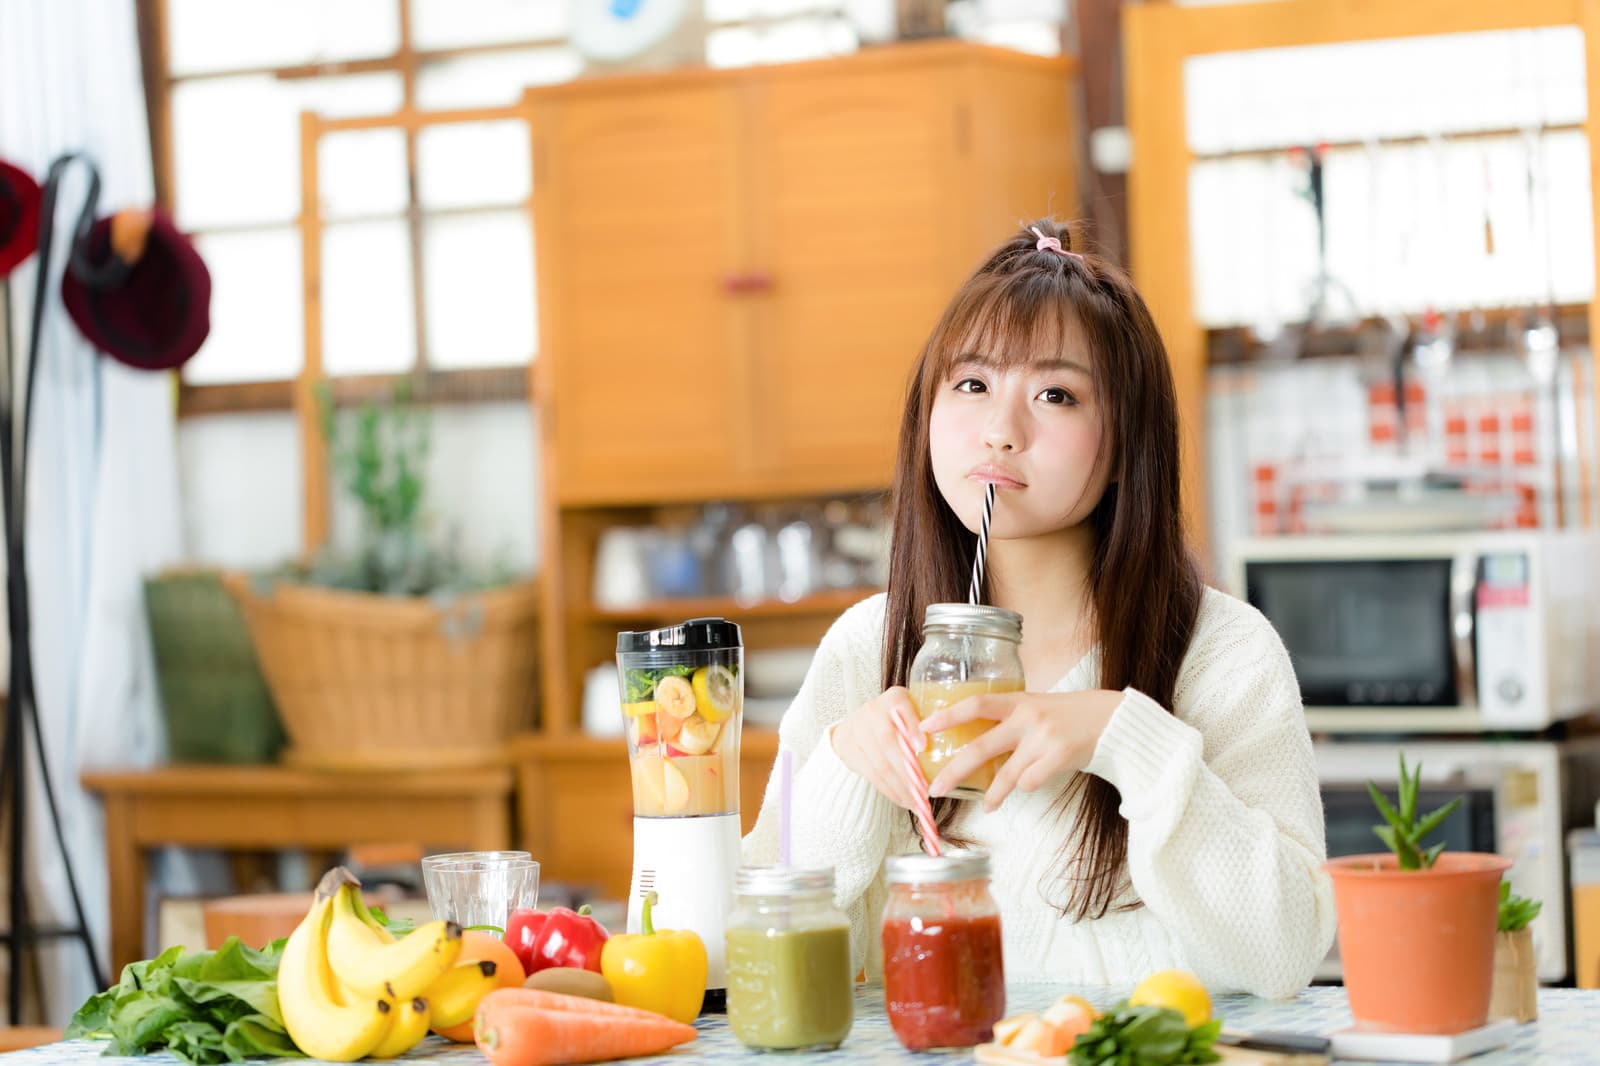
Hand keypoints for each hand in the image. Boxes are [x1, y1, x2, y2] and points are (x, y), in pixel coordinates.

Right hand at [830, 686, 933, 812]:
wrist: (857, 724)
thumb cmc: (896, 721)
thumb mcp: (914, 713)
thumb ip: (930, 724)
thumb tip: (960, 746)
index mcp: (894, 697)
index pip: (901, 708)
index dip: (911, 727)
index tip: (924, 746)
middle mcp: (873, 711)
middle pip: (888, 742)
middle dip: (908, 771)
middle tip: (926, 789)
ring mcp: (858, 731)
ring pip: (880, 764)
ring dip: (901, 787)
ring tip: (918, 802)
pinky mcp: (849, 751)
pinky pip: (872, 775)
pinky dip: (890, 791)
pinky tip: (904, 800)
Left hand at [921, 689, 1123, 811]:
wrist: (1111, 720)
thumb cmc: (1068, 715)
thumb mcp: (1036, 705)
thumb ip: (1009, 717)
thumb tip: (974, 737)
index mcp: (1018, 700)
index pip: (975, 704)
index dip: (948, 715)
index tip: (923, 727)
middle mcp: (1027, 717)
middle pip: (980, 747)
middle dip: (954, 771)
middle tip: (934, 788)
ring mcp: (1043, 738)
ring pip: (1007, 775)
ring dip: (993, 795)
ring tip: (986, 806)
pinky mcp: (1059, 757)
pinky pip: (1031, 782)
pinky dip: (1027, 787)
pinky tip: (1030, 784)